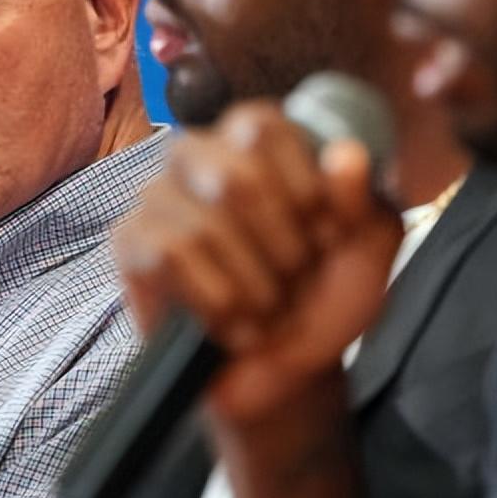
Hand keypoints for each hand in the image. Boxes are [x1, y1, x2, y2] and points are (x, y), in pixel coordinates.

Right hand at [114, 99, 402, 422]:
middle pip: (236, 178)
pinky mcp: (131, 242)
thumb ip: (363, 201)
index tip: (327, 236)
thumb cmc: (323, 294)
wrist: (283, 370)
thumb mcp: (365, 250)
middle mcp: (199, 153)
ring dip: (254, 286)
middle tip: (295, 278)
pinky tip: (233, 321)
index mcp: (255, 138)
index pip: (263, 127)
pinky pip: (169, 257)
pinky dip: (215, 300)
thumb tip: (347, 155)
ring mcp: (158, 196)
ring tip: (267, 307)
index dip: (303, 188)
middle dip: (282, 247)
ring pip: (205, 226)